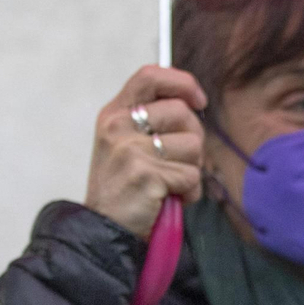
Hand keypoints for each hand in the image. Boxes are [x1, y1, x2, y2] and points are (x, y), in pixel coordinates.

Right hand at [85, 65, 207, 238]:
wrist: (104, 228)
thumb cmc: (125, 188)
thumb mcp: (127, 143)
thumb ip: (152, 120)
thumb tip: (193, 103)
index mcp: (114, 113)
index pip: (150, 75)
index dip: (182, 83)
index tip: (199, 101)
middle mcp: (118, 126)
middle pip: (182, 112)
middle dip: (194, 140)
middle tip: (179, 163)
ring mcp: (130, 149)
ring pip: (193, 145)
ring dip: (192, 169)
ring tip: (170, 183)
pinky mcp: (145, 174)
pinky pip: (192, 176)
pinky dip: (190, 192)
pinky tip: (170, 199)